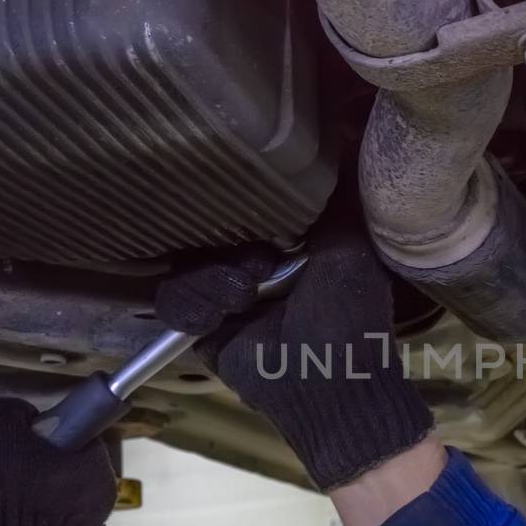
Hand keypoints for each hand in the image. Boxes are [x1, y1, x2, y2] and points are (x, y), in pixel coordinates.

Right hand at [156, 207, 432, 490]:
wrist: (326, 382)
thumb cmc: (349, 316)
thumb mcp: (350, 247)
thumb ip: (336, 200)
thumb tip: (339, 143)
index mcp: (290, 245)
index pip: (248, 205)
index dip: (245, 203)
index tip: (263, 212)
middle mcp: (254, 265)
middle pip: (209, 231)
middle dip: (228, 245)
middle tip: (259, 265)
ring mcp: (225, 295)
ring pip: (187, 263)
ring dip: (214, 278)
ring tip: (246, 295)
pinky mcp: (202, 327)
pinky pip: (174, 299)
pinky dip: (195, 304)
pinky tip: (222, 316)